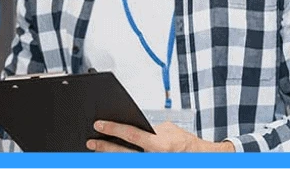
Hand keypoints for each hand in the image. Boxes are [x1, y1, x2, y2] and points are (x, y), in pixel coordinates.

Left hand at [87, 120, 235, 152]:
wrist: (198, 158)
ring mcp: (150, 164)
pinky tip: (113, 157)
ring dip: (109, 156)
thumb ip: (150, 129)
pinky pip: (131, 164)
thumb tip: (134, 128)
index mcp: (158, 145)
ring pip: (123, 161)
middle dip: (104, 147)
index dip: (112, 129)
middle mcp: (152, 158)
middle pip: (121, 153)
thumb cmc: (184, 143)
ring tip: (97, 151)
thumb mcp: (169, 130)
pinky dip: (120, 160)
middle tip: (91, 141)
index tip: (99, 125)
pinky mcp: (148, 167)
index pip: (130, 135)